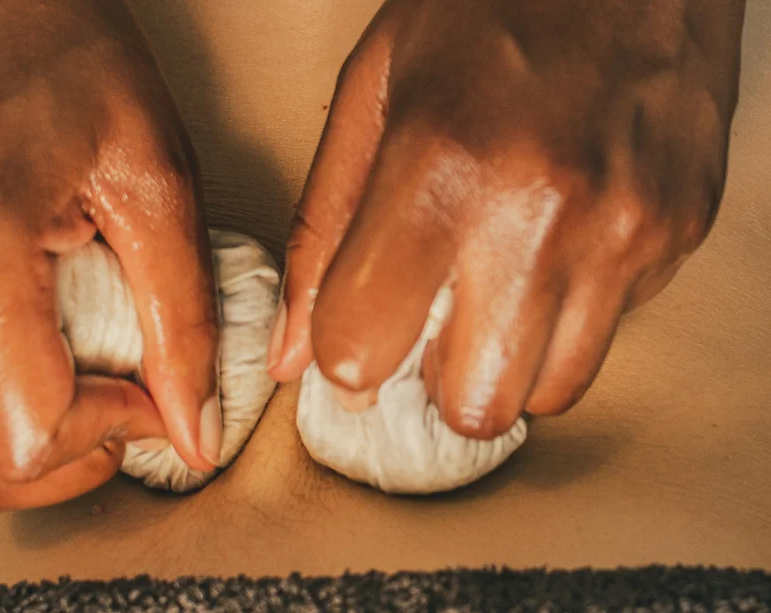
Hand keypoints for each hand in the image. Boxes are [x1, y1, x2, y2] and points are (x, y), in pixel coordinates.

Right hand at [0, 0, 218, 511]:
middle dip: (67, 460)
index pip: (26, 436)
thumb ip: (185, 318)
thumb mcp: (159, 181)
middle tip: (127, 401)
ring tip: (95, 365)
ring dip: (35, 432)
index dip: (110, 437)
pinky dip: (5, 391)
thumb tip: (195, 430)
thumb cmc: (69, 58)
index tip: (157, 393)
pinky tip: (52, 332)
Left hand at [269, 0, 744, 437]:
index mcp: (438, 168)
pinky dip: (565, 321)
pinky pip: (607, 335)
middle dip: (436, 379)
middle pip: (471, 403)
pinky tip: (551, 255)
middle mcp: (538, 214)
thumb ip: (321, 231)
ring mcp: (621, 231)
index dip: (350, 354)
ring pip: (547, 391)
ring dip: (505, 362)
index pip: (364, 348)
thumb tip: (294, 354)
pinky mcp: (677, 234)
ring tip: (492, 290)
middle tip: (430, 321)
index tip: (359, 331)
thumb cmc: (488, 9)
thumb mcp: (372, 95)